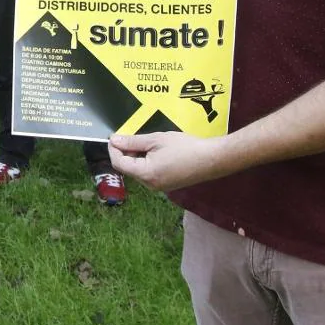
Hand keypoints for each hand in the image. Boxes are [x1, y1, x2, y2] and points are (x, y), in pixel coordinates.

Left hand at [108, 132, 227, 191]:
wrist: (211, 159)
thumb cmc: (185, 147)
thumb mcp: (156, 140)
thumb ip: (133, 142)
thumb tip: (114, 140)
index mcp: (146, 174)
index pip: (119, 163)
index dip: (113, 149)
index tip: (114, 136)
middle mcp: (150, 185)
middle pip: (128, 168)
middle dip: (125, 152)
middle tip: (130, 136)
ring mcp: (159, 187)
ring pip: (138, 171)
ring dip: (136, 157)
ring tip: (145, 142)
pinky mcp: (166, 185)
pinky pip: (149, 174)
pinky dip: (146, 162)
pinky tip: (154, 150)